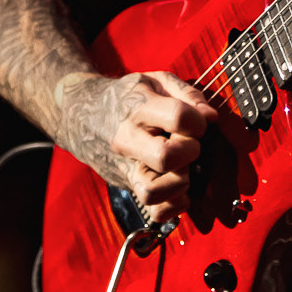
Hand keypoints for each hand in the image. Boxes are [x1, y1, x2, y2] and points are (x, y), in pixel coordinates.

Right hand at [55, 70, 217, 221]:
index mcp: (138, 108)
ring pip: (155, 192)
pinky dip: (173, 205)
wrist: (81, 114)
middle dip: (190, 151)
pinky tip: (179, 187)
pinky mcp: (128, 185)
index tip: (197, 121)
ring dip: (180, 181)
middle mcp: (128, 141)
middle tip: (189, 144)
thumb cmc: (126, 97)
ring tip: (182, 166)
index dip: (198, 121)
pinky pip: (155, 210)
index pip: (179, 118)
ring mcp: (126, 167)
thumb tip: (210, 117)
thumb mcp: (155, 80)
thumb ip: (188, 94)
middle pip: (167, 157)